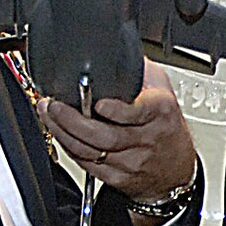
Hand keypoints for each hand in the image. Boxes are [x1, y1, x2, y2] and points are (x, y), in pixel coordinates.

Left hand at [38, 60, 195, 202]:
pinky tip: (61, 134)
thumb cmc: (166, 124)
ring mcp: (132, 162)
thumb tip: (112, 47)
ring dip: (64, 133)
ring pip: (90, 152)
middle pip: (105, 136)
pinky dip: (70, 149)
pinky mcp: (119, 178)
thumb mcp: (161, 89)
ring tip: (49, 116)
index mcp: (159, 113)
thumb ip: (138, 71)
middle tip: (54, 105)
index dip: (116, 111)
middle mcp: (146, 139)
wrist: (176, 167)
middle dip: (72, 121)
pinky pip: (87, 165)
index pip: (138, 113)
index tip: (98, 103)